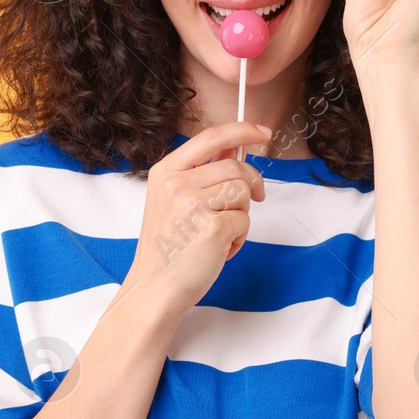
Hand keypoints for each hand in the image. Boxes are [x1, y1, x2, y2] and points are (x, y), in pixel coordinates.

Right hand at [122, 121, 269, 317]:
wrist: (156, 287)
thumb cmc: (169, 248)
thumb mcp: (173, 200)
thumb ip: (200, 174)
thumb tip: (235, 149)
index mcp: (166, 172)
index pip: (211, 136)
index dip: (241, 130)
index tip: (262, 131)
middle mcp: (176, 183)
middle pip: (235, 166)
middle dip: (252, 184)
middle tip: (254, 200)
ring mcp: (193, 205)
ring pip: (243, 191)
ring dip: (242, 214)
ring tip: (222, 233)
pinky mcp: (212, 228)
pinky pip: (245, 220)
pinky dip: (239, 237)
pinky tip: (220, 249)